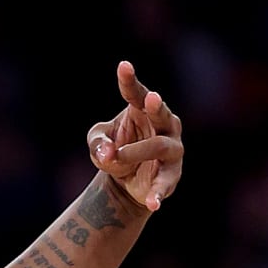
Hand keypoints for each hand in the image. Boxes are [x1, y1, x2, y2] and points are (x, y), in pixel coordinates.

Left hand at [88, 61, 183, 212]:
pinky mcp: (171, 176)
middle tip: (151, 99)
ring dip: (138, 151)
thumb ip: (97, 143)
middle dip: (157, 107)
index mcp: (143, 111)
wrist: (124, 185)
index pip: (137, 94)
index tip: (123, 65)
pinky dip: (159, 193)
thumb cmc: (113, 152)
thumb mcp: (97, 144)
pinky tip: (153, 202)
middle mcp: (164, 125)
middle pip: (162, 113)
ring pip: (160, 146)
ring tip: (117, 157)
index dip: (130, 81)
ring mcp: (171, 150)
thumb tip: (107, 152)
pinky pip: (166, 183)